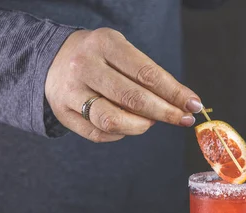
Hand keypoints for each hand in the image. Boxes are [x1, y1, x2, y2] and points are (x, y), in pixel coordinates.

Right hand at [45, 28, 202, 141]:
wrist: (52, 58)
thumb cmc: (100, 57)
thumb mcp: (122, 52)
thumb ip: (148, 75)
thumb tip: (181, 104)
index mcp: (105, 44)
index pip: (146, 73)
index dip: (174, 93)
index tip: (193, 105)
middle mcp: (85, 65)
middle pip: (132, 98)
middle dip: (164, 112)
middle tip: (182, 119)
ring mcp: (71, 91)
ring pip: (113, 120)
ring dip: (140, 126)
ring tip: (149, 122)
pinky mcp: (63, 113)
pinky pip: (99, 134)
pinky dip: (119, 134)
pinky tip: (127, 126)